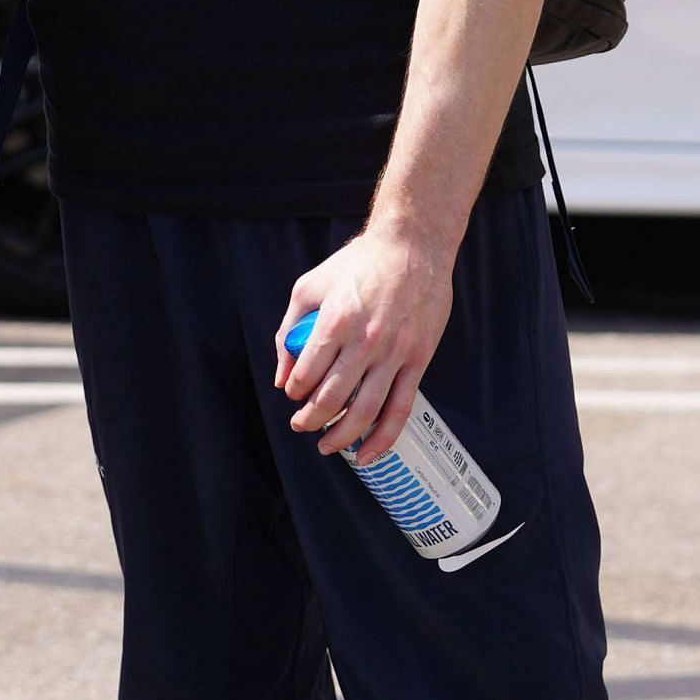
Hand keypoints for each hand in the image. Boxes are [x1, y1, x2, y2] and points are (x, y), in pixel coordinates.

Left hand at [275, 224, 455, 462]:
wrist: (413, 246)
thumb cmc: (359, 263)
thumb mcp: (310, 285)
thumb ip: (289, 329)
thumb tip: (281, 375)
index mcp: (335, 322)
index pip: (306, 375)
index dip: (295, 392)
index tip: (293, 395)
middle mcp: (365, 342)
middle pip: (331, 399)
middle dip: (310, 420)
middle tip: (301, 426)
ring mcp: (394, 353)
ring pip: (365, 411)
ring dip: (341, 436)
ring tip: (327, 446)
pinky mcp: (418, 360)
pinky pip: (400, 408)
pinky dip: (383, 437)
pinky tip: (368, 453)